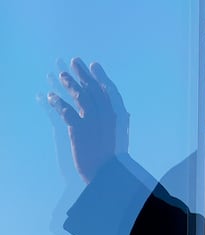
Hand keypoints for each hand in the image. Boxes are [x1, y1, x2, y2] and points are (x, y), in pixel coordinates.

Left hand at [48, 58, 128, 183]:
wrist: (108, 172)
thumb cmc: (115, 156)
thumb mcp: (122, 136)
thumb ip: (121, 122)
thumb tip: (124, 112)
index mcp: (118, 115)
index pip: (109, 90)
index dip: (100, 76)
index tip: (94, 65)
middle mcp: (106, 114)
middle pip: (93, 89)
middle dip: (83, 74)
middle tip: (75, 62)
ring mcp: (92, 121)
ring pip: (80, 96)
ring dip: (69, 84)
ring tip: (61, 75)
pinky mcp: (79, 129)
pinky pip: (66, 111)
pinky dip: (57, 103)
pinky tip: (50, 96)